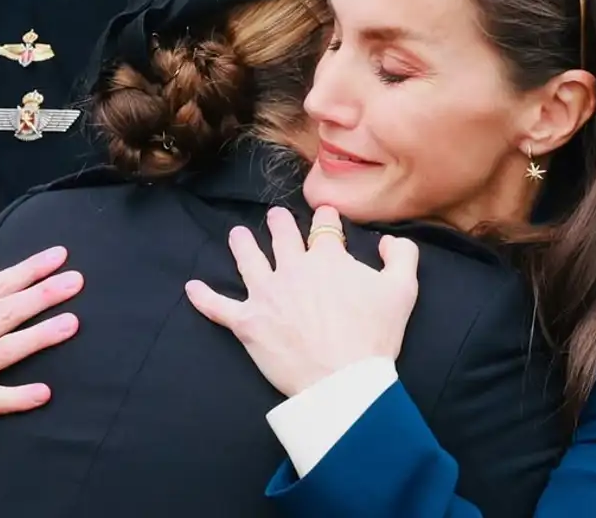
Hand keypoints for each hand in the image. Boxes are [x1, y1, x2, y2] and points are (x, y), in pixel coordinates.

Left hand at [185, 205, 418, 396]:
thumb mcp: (403, 290)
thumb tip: (388, 241)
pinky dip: (203, 297)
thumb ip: (401, 255)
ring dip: (241, 244)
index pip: (324, 227)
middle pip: (282, 236)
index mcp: (328, 258)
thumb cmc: (374, 337)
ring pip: (248, 259)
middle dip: (279, 224)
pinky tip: (191, 287)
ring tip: (237, 235)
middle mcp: (293, 269)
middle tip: (275, 218)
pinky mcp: (248, 323)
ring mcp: (267, 295)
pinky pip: (218, 307)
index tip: (325, 216)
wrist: (343, 380)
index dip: (326, 219)